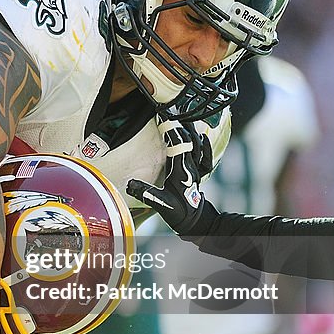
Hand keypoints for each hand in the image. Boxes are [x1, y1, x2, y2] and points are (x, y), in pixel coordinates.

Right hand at [127, 117, 216, 235]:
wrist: (198, 223)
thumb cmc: (179, 214)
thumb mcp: (160, 204)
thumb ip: (146, 193)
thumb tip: (129, 183)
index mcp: (181, 171)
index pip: (177, 144)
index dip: (170, 129)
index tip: (162, 116)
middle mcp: (191, 167)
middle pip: (189, 140)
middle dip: (180, 124)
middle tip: (170, 111)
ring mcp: (196, 169)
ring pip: (197, 145)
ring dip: (190, 130)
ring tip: (182, 117)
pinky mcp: (199, 173)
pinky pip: (204, 155)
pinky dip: (203, 144)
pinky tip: (201, 136)